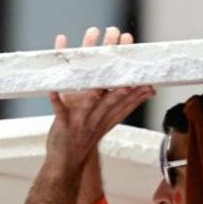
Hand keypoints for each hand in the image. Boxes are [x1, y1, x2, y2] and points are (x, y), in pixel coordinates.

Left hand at [43, 27, 154, 166]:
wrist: (68, 164)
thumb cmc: (86, 137)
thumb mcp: (111, 120)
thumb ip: (129, 103)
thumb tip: (150, 89)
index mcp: (109, 111)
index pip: (124, 86)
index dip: (129, 66)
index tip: (135, 47)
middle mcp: (99, 113)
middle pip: (110, 85)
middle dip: (114, 62)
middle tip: (118, 39)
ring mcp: (82, 119)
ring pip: (89, 94)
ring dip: (90, 75)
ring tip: (90, 54)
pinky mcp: (64, 125)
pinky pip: (60, 111)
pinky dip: (55, 100)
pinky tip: (52, 88)